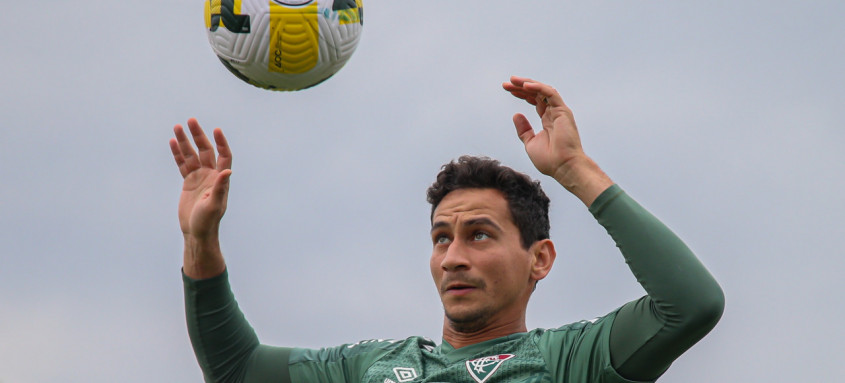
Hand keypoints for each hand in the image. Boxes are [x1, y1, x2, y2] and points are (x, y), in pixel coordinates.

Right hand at [169, 118, 231, 241]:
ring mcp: (199, 177)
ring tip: (177, 126)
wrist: (197, 232)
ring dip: (185, 141)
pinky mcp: (188, 182)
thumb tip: (227, 171)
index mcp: (220, 179)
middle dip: (198, 136)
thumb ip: (220, 187)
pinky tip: (173, 142)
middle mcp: (211, 175)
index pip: (223, 156)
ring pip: (191, 155)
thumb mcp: (214, 204)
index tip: (216, 129)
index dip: (221, 143)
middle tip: (191, 120)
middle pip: (205, 150)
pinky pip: (182, 164)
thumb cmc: (208, 221)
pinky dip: (177, 153)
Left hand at [503, 76, 611, 205]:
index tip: (507, 89)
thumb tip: (516, 114)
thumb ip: (524, 129)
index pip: (534, 100)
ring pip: (543, 90)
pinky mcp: (563, 111)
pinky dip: (538, 88)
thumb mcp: (530, 143)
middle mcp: (554, 113)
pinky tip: (525, 86)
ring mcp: (559, 111)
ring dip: (528, 83)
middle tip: (506, 83)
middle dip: (521, 86)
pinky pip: (550, 93)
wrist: (563, 167)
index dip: (521, 93)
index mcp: (547, 120)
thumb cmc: (549, 160)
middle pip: (537, 93)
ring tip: (513, 80)